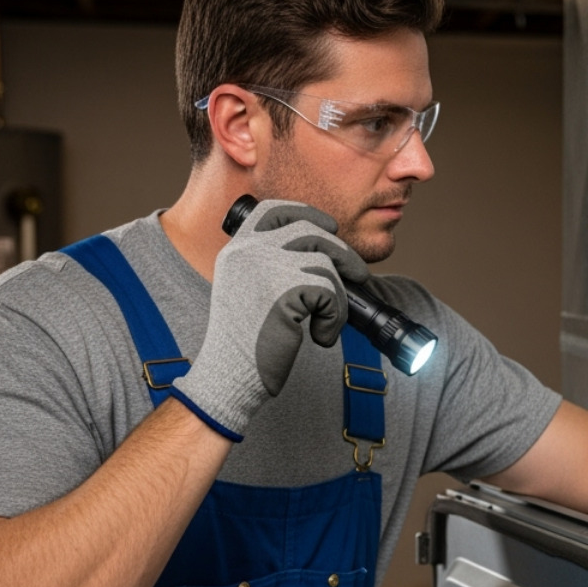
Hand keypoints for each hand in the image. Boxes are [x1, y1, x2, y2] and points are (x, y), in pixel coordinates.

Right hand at [170, 199, 368, 438]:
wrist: (229, 377)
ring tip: (325, 323)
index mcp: (237, 250)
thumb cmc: (244, 344)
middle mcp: (248, 252)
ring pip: (325, 264)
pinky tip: (319, 337)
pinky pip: (330, 292)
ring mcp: (265, 268)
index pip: (272, 210)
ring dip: (338, 297)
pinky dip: (334, 317)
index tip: (328, 227)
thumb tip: (324, 254)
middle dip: (342, 252)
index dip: (305, 213)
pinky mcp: (284, 290)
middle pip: (310, 231)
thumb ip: (271, 267)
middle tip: (358, 275)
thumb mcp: (248, 291)